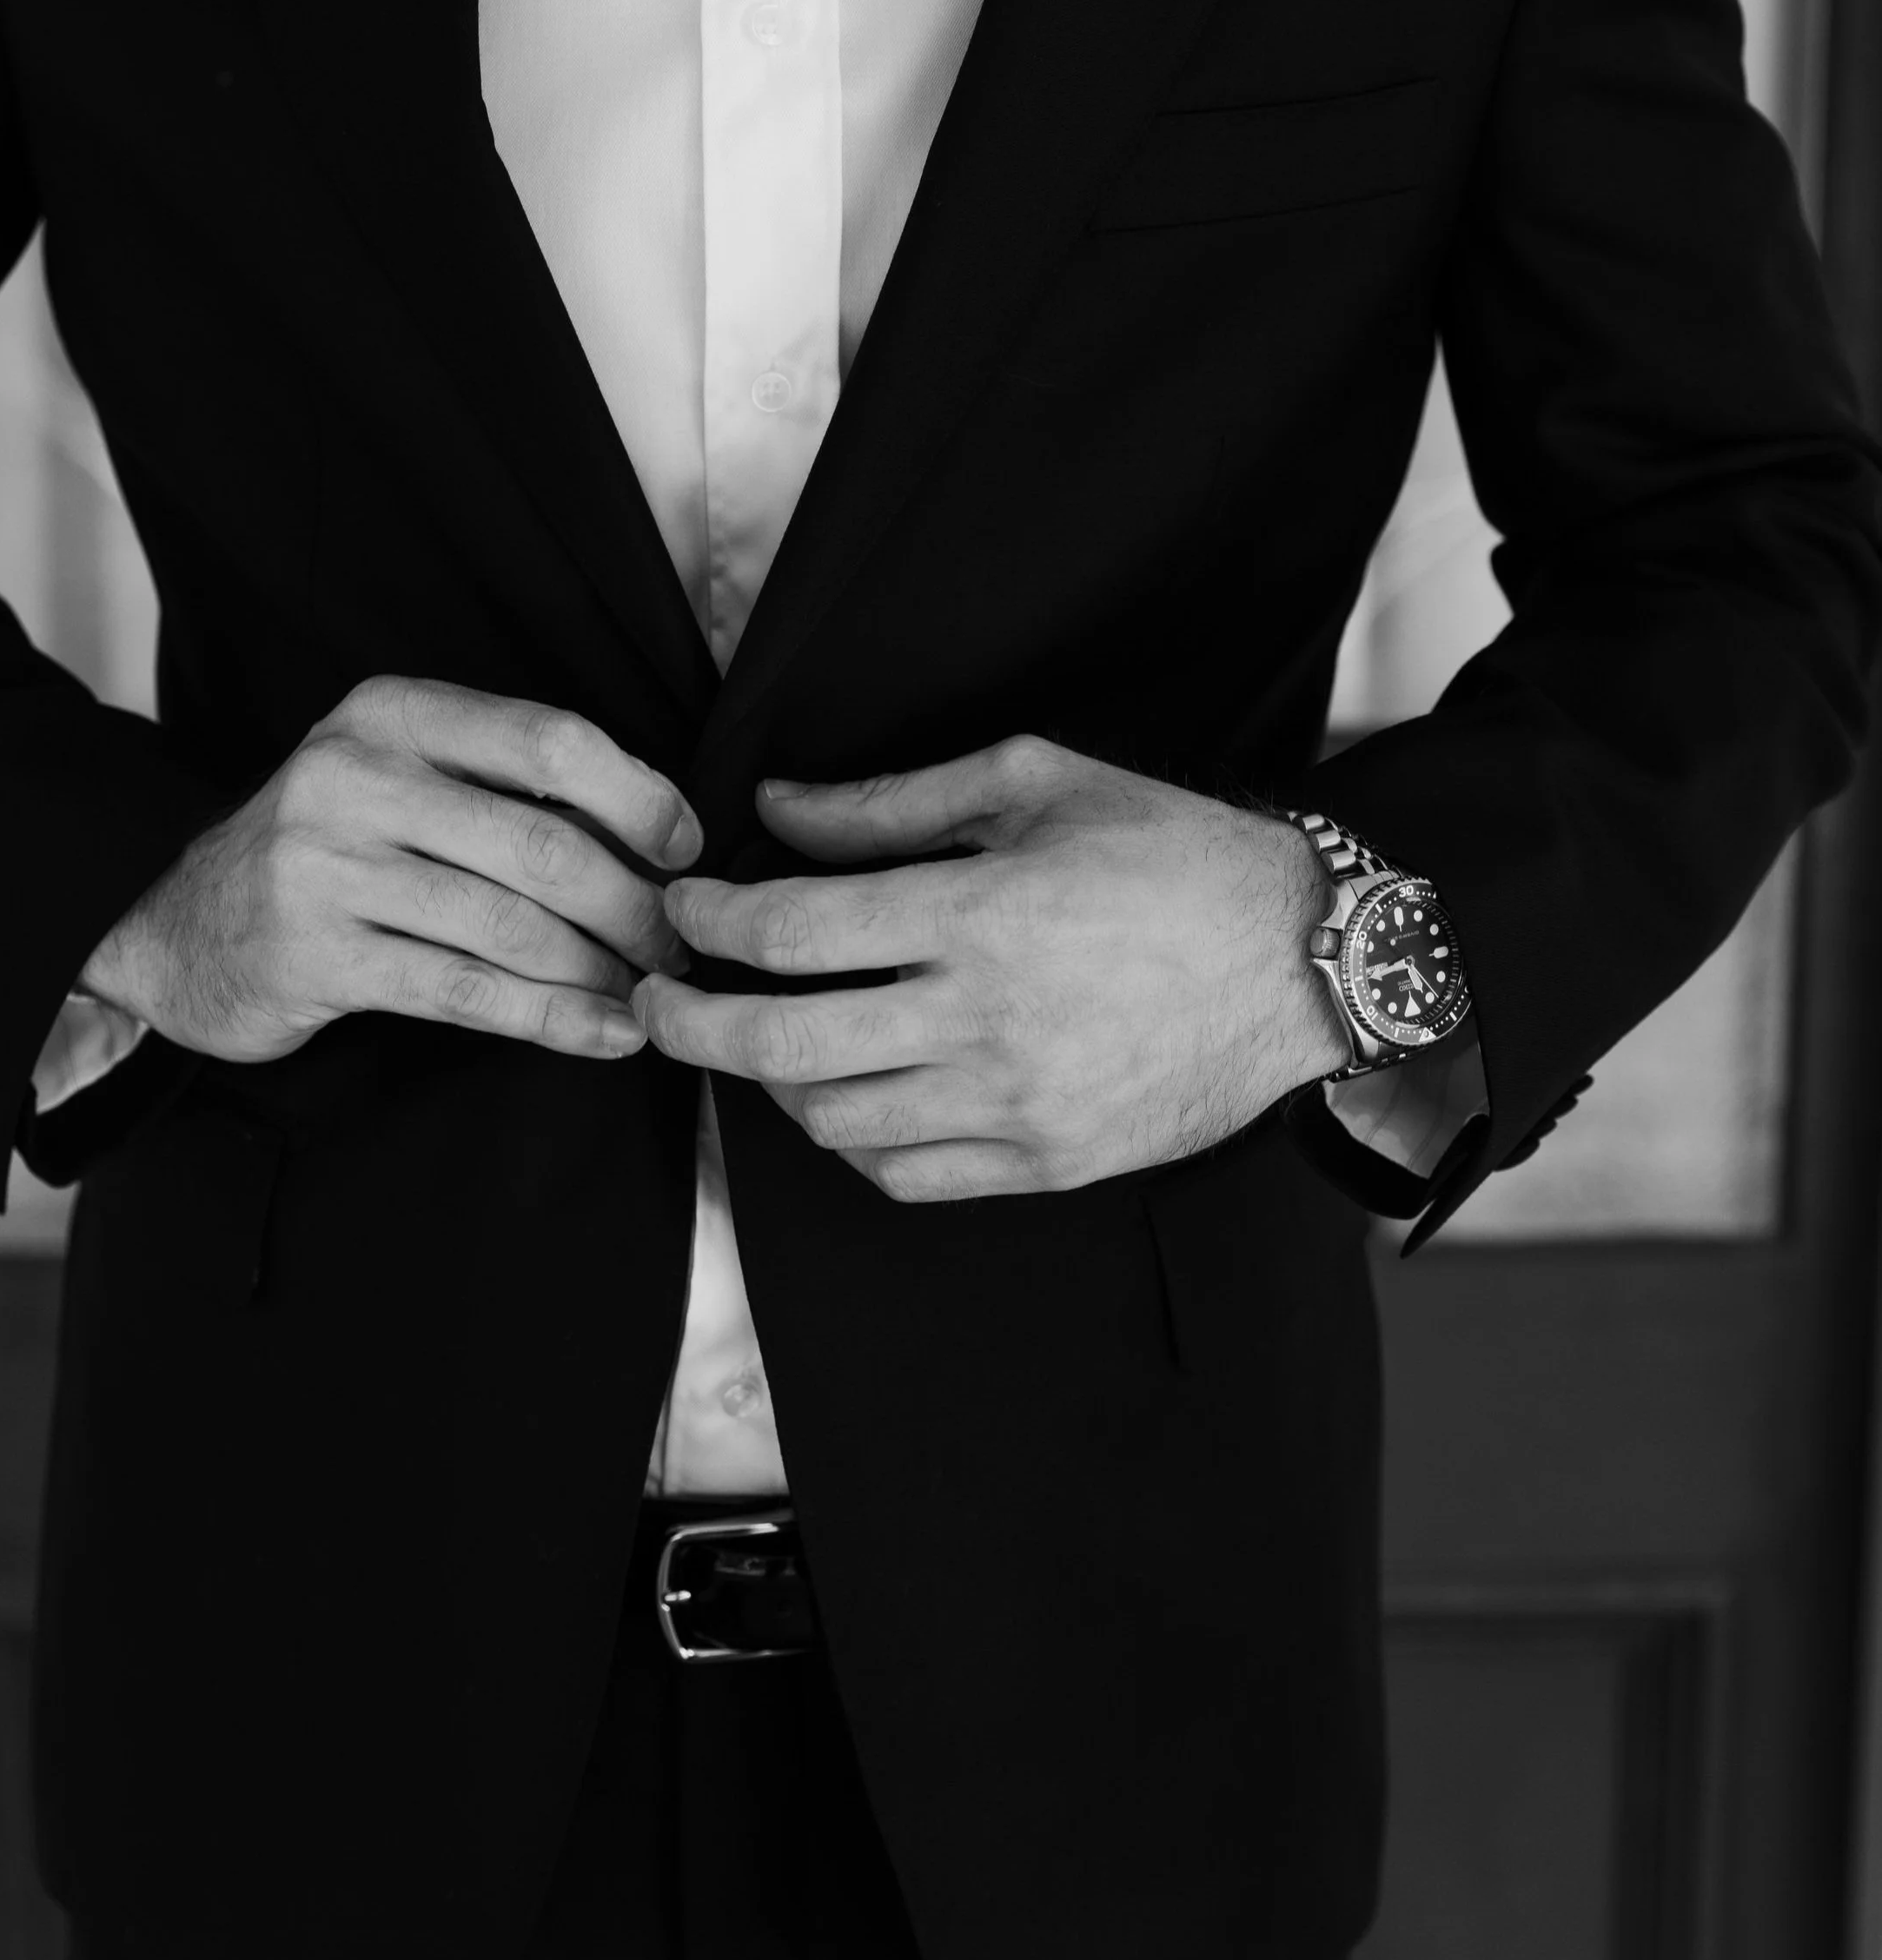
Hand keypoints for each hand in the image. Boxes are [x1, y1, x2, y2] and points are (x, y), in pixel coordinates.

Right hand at [80, 677, 700, 1064]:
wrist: (178, 929)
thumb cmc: (328, 851)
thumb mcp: (399, 780)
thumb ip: (502, 785)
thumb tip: (660, 830)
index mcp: (391, 713)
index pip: (548, 740)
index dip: (638, 797)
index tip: (686, 846)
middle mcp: (354, 775)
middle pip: (542, 842)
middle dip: (633, 904)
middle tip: (677, 942)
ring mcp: (326, 866)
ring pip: (511, 925)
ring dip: (602, 970)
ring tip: (651, 994)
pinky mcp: (317, 955)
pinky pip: (466, 992)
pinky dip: (552, 1019)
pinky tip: (605, 1036)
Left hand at [631, 734, 1351, 1201]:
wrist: (1305, 965)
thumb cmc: (1174, 857)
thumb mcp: (1038, 783)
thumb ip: (894, 802)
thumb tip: (777, 811)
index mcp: (979, 913)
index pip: (789, 931)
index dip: (707, 921)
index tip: (681, 908)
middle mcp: (984, 1021)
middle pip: (778, 1041)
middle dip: (687, 1020)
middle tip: (654, 995)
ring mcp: (1013, 1105)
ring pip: (830, 1119)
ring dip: (768, 1079)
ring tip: (756, 1037)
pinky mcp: (1045, 1164)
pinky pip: (902, 1176)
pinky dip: (850, 1142)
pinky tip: (845, 1094)